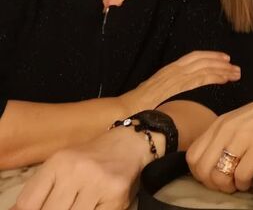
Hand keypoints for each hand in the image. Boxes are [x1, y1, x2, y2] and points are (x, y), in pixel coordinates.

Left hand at [12, 127, 152, 209]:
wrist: (130, 143)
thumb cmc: (91, 158)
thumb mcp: (62, 164)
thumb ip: (39, 190)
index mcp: (58, 162)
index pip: (28, 204)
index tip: (44, 207)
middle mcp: (76, 170)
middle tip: (67, 204)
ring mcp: (98, 183)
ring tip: (80, 203)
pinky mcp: (116, 195)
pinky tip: (96, 204)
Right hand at [120, 50, 239, 113]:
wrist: (122, 110)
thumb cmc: (136, 107)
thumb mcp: (156, 94)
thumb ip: (167, 90)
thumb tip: (176, 94)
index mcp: (169, 70)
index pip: (194, 58)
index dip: (210, 57)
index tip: (225, 60)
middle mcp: (173, 69)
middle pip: (201, 60)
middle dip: (220, 62)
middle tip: (236, 67)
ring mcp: (173, 76)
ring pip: (203, 67)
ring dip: (221, 69)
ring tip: (235, 73)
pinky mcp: (174, 85)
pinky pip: (198, 78)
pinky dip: (213, 76)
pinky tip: (224, 79)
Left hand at [186, 80, 252, 193]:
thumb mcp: (243, 120)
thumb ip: (227, 137)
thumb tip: (217, 164)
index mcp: (221, 122)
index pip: (192, 156)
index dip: (202, 173)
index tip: (218, 176)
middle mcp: (227, 128)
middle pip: (201, 169)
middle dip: (214, 184)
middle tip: (230, 183)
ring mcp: (243, 135)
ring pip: (218, 176)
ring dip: (230, 186)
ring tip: (242, 181)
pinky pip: (241, 176)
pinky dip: (246, 184)